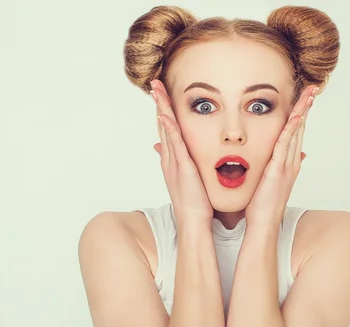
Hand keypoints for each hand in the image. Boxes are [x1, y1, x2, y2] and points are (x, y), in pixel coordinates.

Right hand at [150, 79, 213, 226]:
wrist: (194, 220)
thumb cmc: (194, 202)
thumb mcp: (187, 179)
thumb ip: (182, 165)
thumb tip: (176, 155)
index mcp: (173, 160)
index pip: (167, 130)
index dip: (164, 111)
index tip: (162, 95)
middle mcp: (169, 158)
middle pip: (162, 125)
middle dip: (159, 104)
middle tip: (154, 84)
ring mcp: (174, 162)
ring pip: (165, 130)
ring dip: (161, 109)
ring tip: (157, 90)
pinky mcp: (181, 167)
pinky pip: (174, 144)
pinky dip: (169, 128)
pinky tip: (165, 114)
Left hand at [244, 85, 317, 225]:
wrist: (263, 223)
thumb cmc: (263, 205)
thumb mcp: (274, 181)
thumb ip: (282, 166)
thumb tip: (299, 155)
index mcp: (289, 163)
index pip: (296, 133)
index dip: (301, 114)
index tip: (305, 98)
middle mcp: (292, 161)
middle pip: (301, 128)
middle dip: (306, 108)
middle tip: (313, 89)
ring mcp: (287, 165)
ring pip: (296, 133)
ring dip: (302, 112)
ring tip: (309, 95)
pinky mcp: (278, 169)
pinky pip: (285, 145)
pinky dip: (291, 130)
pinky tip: (295, 116)